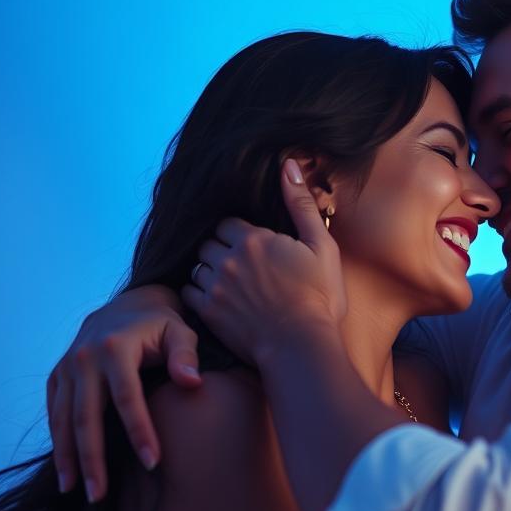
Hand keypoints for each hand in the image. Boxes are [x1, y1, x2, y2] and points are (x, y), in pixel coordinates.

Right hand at [47, 286, 201, 501]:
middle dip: (92, 458)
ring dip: (67, 457)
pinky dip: (57, 439)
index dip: (140, 432)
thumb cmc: (163, 324)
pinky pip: (54, 411)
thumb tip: (192, 384)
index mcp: (116, 348)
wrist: (128, 305)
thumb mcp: (181, 332)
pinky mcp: (57, 374)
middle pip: (86, 417)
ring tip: (74, 490)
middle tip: (99, 495)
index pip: (128, 398)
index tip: (153, 462)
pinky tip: (66, 467)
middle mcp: (84, 358)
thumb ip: (186, 356)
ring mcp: (67, 366)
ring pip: (63, 419)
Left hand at [181, 159, 346, 365]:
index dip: (240, 233)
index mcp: (254, 239)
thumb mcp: (322, 246)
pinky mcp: (208, 312)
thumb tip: (289, 165)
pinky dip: (198, 292)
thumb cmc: (319, 297)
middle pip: (209, 242)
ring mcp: (215, 286)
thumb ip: (301, 205)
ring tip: (228, 281)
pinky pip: (188, 291)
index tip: (254, 247)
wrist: (301, 346)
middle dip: (221, 249)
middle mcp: (228, 259)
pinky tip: (216, 299)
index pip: (228, 223)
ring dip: (209, 270)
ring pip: (197, 266)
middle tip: (241, 265)